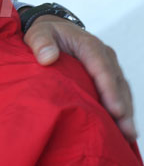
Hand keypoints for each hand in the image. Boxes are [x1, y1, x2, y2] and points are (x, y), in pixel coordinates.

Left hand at [23, 15, 135, 140]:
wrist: (53, 29)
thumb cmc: (45, 33)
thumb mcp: (38, 33)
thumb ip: (41, 43)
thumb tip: (48, 57)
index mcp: (89, 46)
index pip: (102, 69)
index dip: (110, 90)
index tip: (115, 110)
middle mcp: (104, 56)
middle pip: (117, 83)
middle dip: (123, 108)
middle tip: (126, 131)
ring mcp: (108, 66)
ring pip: (122, 90)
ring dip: (126, 112)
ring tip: (127, 136)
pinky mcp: (107, 76)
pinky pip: (118, 93)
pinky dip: (122, 110)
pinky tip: (123, 129)